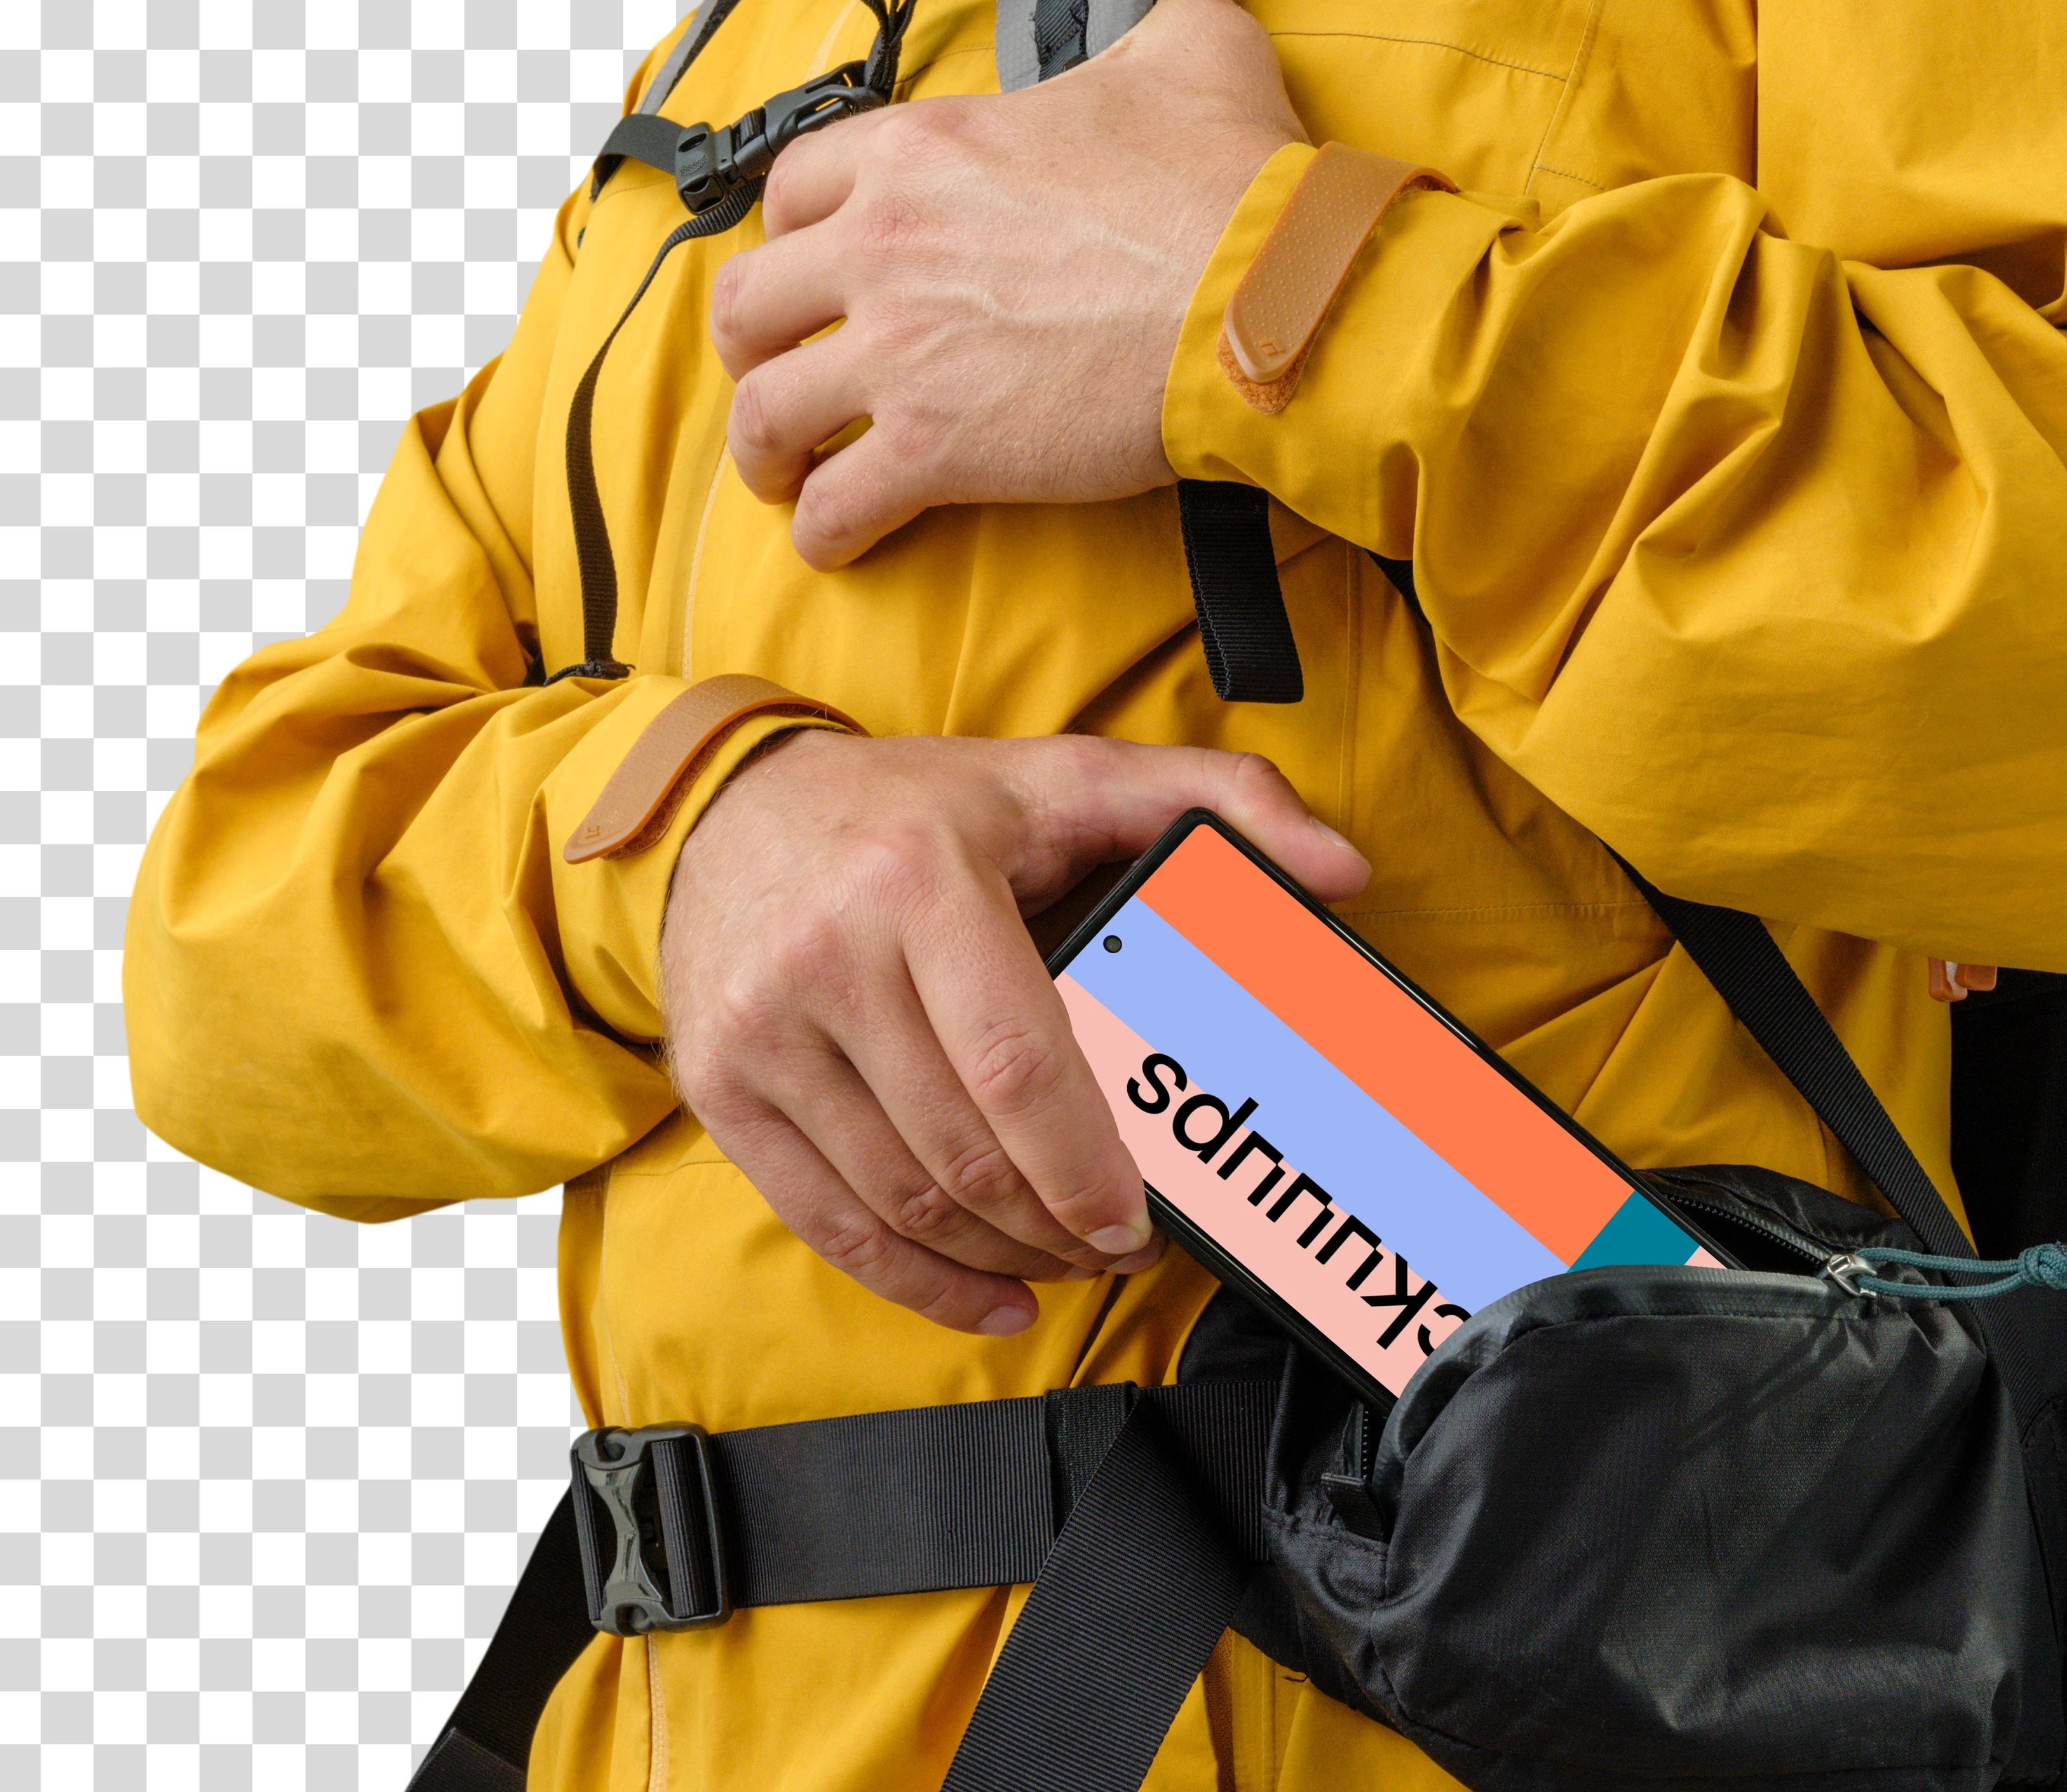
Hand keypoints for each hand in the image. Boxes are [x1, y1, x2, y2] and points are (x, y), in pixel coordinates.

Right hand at [659, 731, 1368, 1334]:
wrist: (730, 810)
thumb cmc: (918, 806)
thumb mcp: (1069, 774)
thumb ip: (1218, 798)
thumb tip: (1344, 866)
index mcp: (921, 881)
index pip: (1017, 1063)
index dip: (1086, 1165)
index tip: (1140, 1218)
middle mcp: (828, 957)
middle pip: (964, 1151)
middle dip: (1058, 1223)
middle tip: (1120, 1243)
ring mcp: (763, 1030)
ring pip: (902, 1198)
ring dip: (1001, 1254)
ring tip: (1068, 1256)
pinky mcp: (722, 1085)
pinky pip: (827, 1222)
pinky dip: (917, 1282)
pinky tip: (990, 1292)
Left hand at [707, 0, 1304, 569]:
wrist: (1265, 302)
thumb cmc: (1230, 185)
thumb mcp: (1194, 50)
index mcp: (922, 151)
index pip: (791, 189)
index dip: (789, 237)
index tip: (811, 271)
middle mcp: (883, 245)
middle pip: (749, 303)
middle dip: (752, 348)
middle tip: (782, 376)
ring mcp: (899, 351)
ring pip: (765, 411)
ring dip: (766, 451)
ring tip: (786, 477)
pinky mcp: (935, 448)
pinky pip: (836, 503)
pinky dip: (827, 531)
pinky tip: (841, 542)